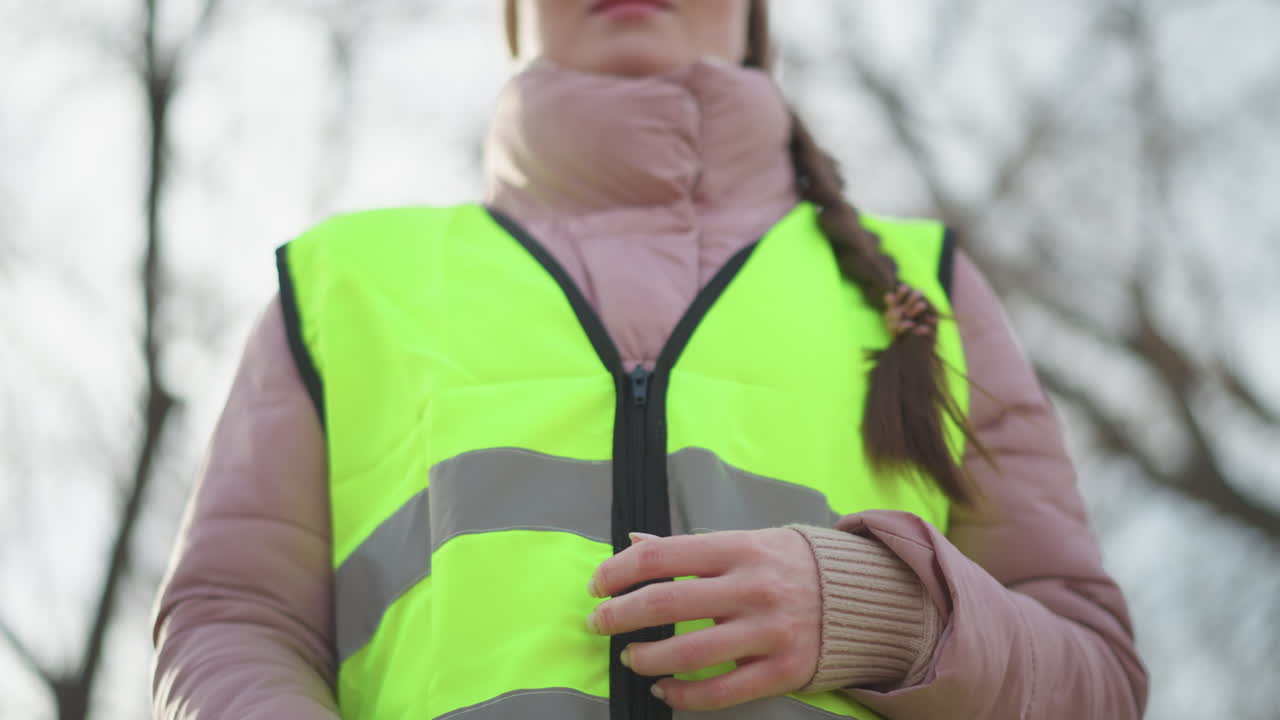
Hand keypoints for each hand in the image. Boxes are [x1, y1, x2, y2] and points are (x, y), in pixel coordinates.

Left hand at [586, 529, 821, 710]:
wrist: (861, 596)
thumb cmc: (788, 566)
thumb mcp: (743, 542)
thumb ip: (688, 549)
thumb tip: (632, 543)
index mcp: (738, 548)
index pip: (661, 555)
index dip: (619, 571)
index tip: (598, 585)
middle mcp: (752, 587)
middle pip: (665, 604)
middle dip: (619, 616)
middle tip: (599, 623)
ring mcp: (768, 630)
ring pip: (688, 652)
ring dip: (646, 658)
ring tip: (631, 657)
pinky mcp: (782, 669)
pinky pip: (721, 691)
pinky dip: (683, 695)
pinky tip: (664, 689)